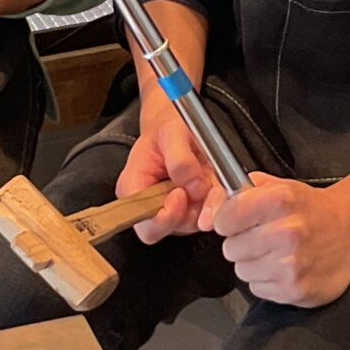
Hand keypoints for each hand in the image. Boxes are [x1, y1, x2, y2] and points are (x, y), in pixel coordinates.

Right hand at [118, 83, 221, 239]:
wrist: (175, 121)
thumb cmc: (166, 126)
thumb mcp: (171, 132)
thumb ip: (180, 160)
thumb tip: (193, 188)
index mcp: (134, 189)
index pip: (147, 226)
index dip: (167, 217)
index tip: (181, 193)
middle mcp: (150, 205)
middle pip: (174, 228)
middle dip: (193, 209)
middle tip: (202, 182)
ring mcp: (172, 208)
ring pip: (194, 222)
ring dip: (208, 201)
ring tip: (207, 173)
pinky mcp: (190, 207)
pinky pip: (207, 212)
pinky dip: (215, 198)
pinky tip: (212, 178)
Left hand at [201, 173, 349, 307]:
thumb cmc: (309, 209)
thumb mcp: (279, 186)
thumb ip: (241, 191)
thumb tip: (209, 213)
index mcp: (279, 200)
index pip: (225, 219)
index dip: (228, 221)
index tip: (237, 221)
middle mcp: (286, 232)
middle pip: (230, 249)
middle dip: (242, 244)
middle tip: (263, 239)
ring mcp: (291, 264)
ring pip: (242, 270)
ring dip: (254, 264)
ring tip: (276, 254)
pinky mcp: (295, 289)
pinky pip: (258, 288)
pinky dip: (268, 281)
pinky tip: (285, 268)